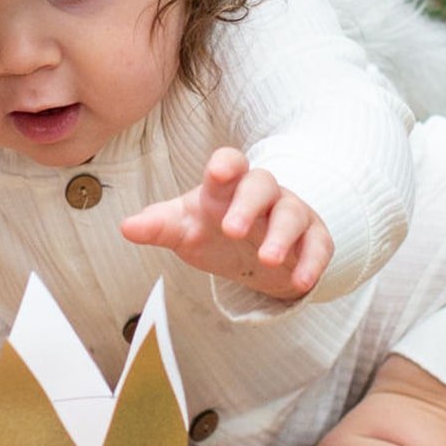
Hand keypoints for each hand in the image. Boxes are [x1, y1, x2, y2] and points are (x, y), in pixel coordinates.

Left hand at [120, 146, 333, 299]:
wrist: (255, 254)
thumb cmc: (213, 230)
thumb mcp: (183, 229)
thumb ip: (157, 226)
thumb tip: (126, 227)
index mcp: (227, 186)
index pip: (229, 163)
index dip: (225, 165)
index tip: (217, 173)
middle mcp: (262, 194)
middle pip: (261, 185)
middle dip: (248, 205)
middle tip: (232, 229)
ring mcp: (291, 213)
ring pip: (292, 214)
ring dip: (282, 236)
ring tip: (268, 259)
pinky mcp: (313, 238)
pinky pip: (318, 245)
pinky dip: (311, 263)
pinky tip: (300, 282)